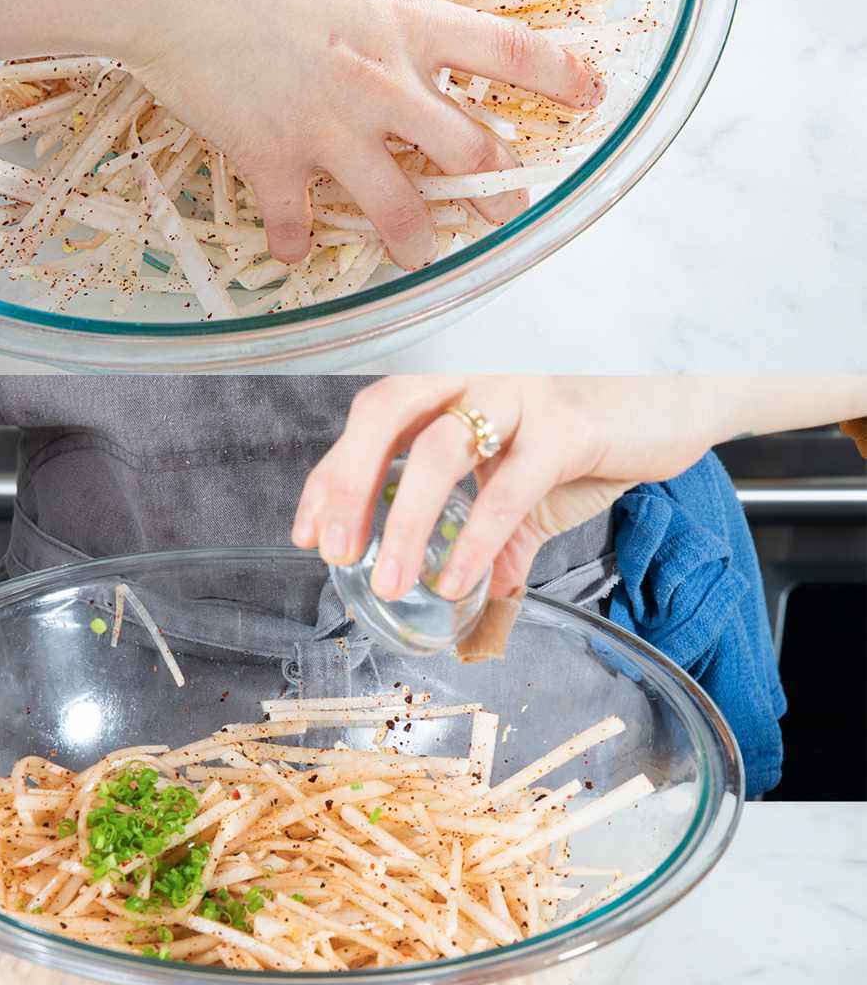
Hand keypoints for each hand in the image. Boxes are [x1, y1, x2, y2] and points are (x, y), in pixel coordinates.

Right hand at [0, 0, 597, 272]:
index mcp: (402, 17)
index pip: (507, 51)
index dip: (561, 79)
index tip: (594, 97)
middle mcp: (384, 80)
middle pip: (469, 150)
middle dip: (496, 190)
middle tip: (506, 212)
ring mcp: (332, 126)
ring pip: (399, 208)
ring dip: (413, 240)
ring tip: (415, 256)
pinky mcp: (276, 159)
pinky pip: (296, 220)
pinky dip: (296, 241)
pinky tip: (292, 254)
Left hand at [292, 376, 725, 604]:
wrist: (677, 416)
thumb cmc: (592, 446)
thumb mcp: (528, 495)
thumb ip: (496, 540)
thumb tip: (475, 603)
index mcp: (454, 391)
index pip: (370, 418)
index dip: (330, 474)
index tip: (307, 534)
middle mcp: (475, 381)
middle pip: (385, 410)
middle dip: (348, 482)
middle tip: (334, 551)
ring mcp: (519, 395)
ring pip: (437, 446)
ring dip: (403, 520)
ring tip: (391, 583)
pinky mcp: (567, 424)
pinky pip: (507, 485)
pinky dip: (475, 537)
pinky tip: (459, 579)